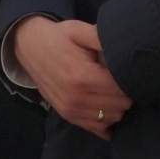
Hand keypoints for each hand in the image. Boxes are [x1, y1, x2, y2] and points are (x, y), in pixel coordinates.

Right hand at [12, 17, 131, 138]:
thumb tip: (125, 51)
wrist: (29, 47)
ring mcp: (71, 110)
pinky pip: (97, 128)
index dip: (129, 80)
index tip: (126, 69)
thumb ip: (102, 39)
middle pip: (120, 106)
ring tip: (110, 88)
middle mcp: (77, 98)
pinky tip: (104, 105)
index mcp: (83, 77)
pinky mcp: (67, 115)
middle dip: (125, 92)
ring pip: (112, 118)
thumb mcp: (79, 30)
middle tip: (118, 77)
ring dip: (117, 105)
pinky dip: (106, 120)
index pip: (122, 90)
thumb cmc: (58, 37)